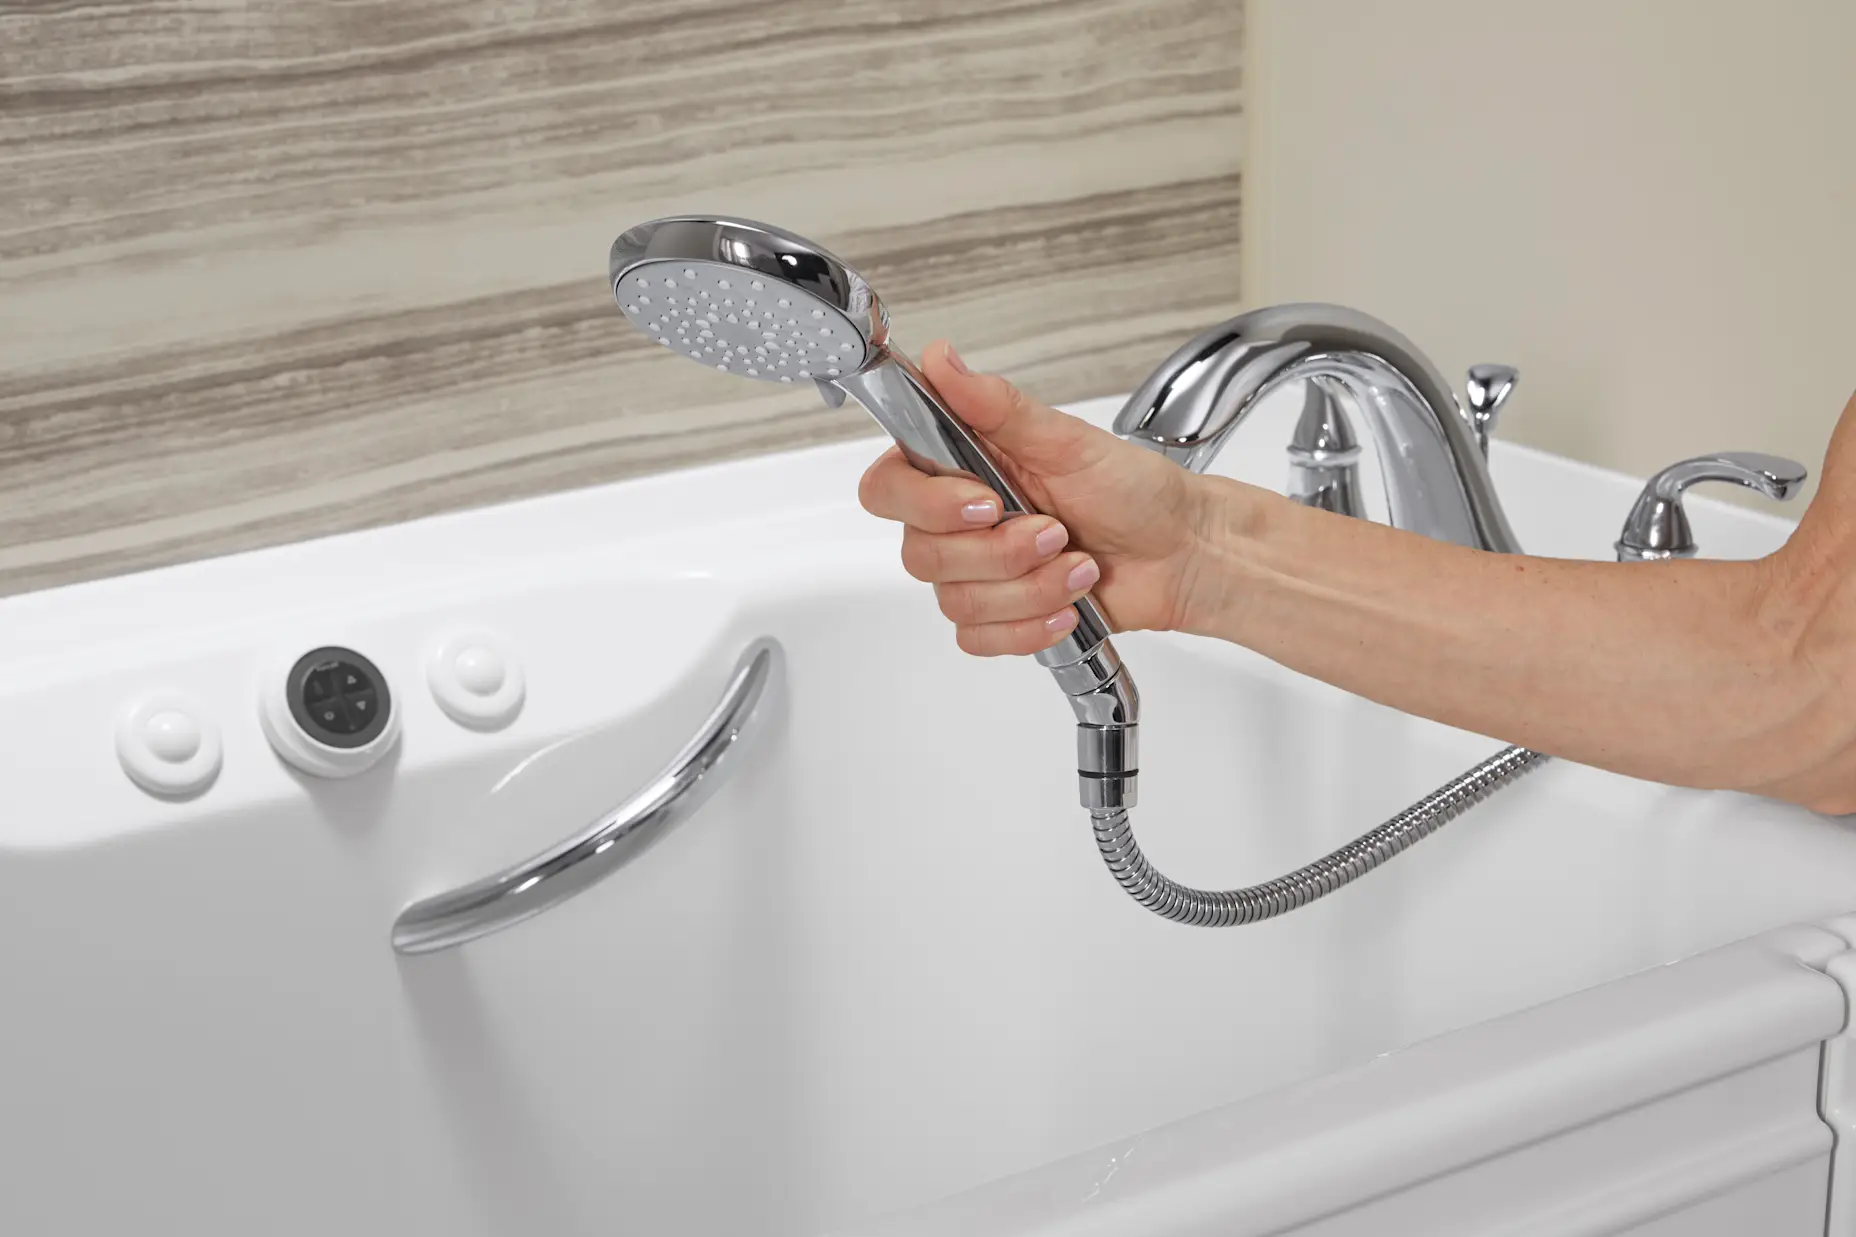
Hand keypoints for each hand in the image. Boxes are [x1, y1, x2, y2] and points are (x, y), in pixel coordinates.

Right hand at [856, 341, 1220, 654]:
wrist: (1181, 550)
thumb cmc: (1134, 491)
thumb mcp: (1068, 440)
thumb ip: (996, 406)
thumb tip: (942, 361)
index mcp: (963, 466)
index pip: (888, 489)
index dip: (927, 504)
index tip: (986, 501)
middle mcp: (959, 521)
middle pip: (920, 555)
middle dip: (1000, 552)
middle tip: (1056, 531)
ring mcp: (978, 572)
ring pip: (956, 601)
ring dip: (1029, 588)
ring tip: (1076, 566)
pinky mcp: (999, 616)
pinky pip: (979, 639)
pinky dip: (1029, 626)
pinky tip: (1066, 604)